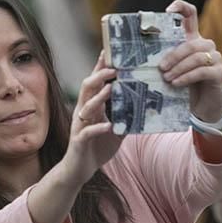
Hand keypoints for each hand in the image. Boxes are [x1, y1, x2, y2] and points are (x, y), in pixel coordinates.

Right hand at [60, 53, 123, 185]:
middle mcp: (83, 113)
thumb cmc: (95, 147)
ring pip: (86, 107)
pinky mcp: (79, 141)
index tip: (108, 52)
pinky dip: (98, 128)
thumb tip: (144, 105)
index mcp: (90, 107)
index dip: (100, 67)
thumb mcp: (114, 129)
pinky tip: (108, 126)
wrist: (78, 170)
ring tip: (110, 90)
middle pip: (87, 88)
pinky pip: (87, 133)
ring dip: (98, 98)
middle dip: (99, 76)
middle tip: (114, 68)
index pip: (95, 83)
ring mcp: (80, 127)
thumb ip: (125, 116)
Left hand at [160, 0, 221, 122]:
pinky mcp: (218, 73)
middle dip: (173, 55)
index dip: (182, 7)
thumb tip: (135, 53)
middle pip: (190, 43)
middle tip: (161, 68)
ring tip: (167, 78)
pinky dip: (187, 77)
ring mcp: (214, 58)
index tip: (168, 10)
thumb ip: (161, 59)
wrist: (201, 106)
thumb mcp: (170, 69)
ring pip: (196, 56)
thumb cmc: (182, 85)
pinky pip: (202, 71)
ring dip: (179, 67)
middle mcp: (205, 45)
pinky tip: (176, 83)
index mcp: (192, 39)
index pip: (190, 15)